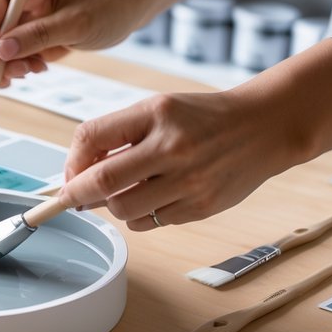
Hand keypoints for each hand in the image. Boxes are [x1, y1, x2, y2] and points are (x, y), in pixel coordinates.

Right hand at [0, 0, 141, 85]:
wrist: (126, 12)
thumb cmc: (109, 7)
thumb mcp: (78, 23)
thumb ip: (39, 35)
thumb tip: (0, 51)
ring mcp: (23, 11)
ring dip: (1, 61)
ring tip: (26, 72)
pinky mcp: (27, 30)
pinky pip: (7, 50)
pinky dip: (13, 65)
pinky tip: (33, 69)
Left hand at [59, 88, 288, 229]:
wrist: (263, 127)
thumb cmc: (203, 117)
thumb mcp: (159, 109)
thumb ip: (119, 135)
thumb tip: (78, 174)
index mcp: (156, 114)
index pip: (91, 137)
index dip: (70, 162)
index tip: (67, 175)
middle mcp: (171, 147)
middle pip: (102, 182)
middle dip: (77, 194)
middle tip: (70, 199)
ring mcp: (188, 180)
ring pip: (123, 209)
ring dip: (111, 206)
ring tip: (122, 193)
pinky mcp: (200, 207)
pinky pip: (150, 222)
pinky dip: (139, 216)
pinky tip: (151, 199)